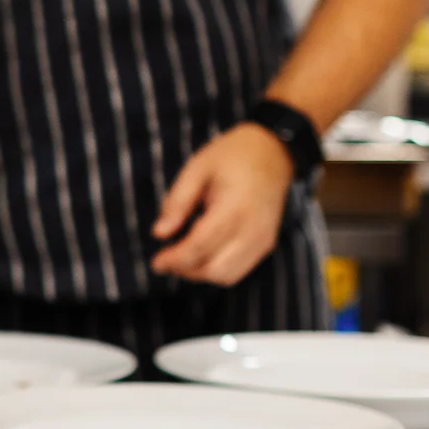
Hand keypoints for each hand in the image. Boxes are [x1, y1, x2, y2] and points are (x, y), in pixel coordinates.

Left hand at [148, 123, 294, 285]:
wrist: (273, 152)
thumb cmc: (232, 156)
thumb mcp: (197, 168)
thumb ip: (177, 202)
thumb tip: (159, 234)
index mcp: (233, 208)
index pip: (200, 247)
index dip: (174, 260)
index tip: (156, 262)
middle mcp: (252, 229)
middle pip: (214, 269)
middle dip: (185, 270)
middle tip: (165, 259)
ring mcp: (262, 239)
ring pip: (227, 276)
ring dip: (200, 273)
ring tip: (182, 256)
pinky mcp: (265, 244)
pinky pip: (239, 270)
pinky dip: (217, 269)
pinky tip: (203, 252)